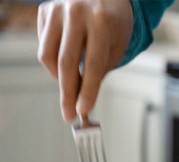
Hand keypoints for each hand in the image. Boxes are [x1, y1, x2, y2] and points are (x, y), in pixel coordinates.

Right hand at [37, 0, 132, 120]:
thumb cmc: (114, 26)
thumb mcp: (116, 47)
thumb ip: (99, 71)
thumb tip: (81, 103)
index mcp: (101, 21)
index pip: (93, 63)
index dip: (88, 90)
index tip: (83, 111)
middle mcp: (76, 12)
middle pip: (66, 62)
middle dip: (67, 93)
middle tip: (69, 114)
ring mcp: (57, 9)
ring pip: (48, 56)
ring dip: (58, 78)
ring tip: (71, 87)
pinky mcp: (44, 10)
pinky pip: (44, 45)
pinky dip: (53, 61)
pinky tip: (66, 61)